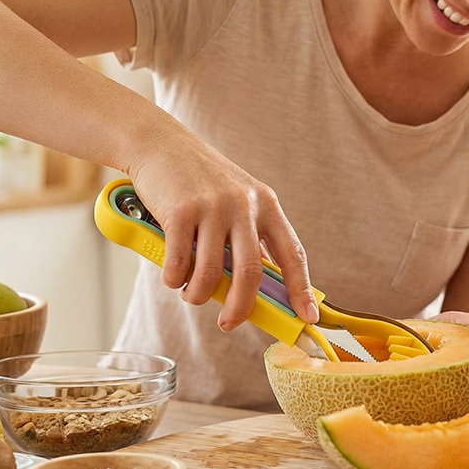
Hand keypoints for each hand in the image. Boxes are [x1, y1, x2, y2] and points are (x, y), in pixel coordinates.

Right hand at [127, 128, 317, 330]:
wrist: (160, 144)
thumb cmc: (200, 180)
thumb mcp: (237, 200)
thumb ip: (250, 237)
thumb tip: (260, 286)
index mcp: (266, 205)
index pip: (293, 253)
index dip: (302, 289)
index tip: (308, 316)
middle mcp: (244, 205)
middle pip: (251, 273)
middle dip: (241, 308)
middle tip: (229, 324)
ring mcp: (213, 207)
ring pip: (212, 273)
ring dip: (198, 295)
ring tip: (191, 294)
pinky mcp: (180, 211)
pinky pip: (180, 263)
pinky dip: (175, 280)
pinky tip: (172, 278)